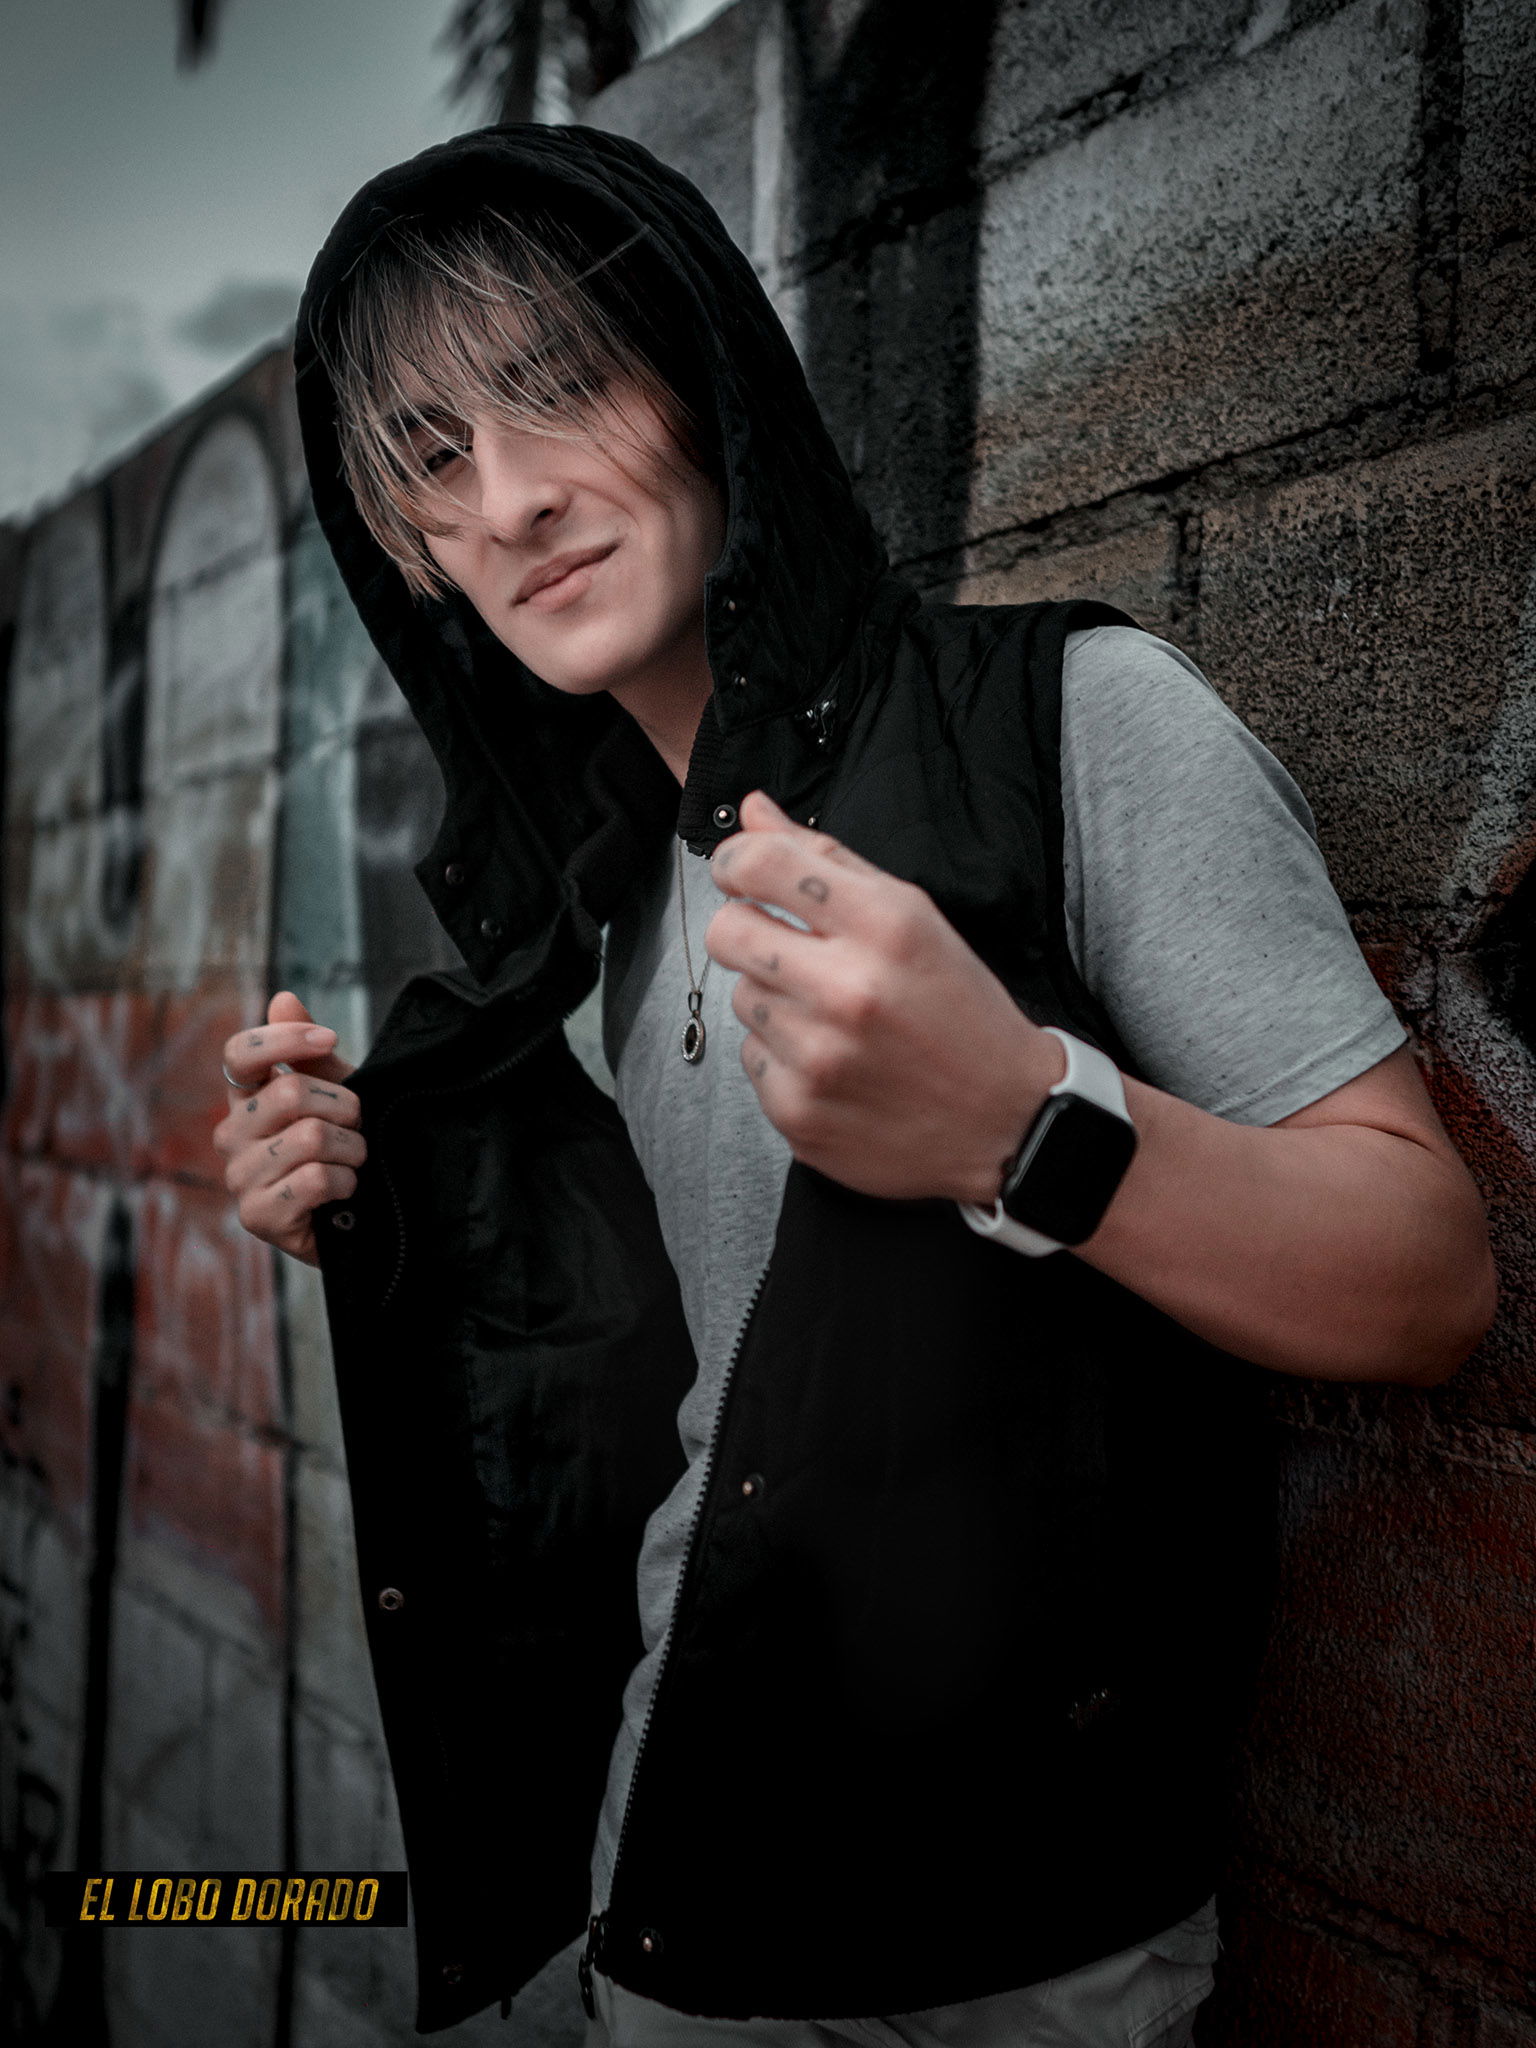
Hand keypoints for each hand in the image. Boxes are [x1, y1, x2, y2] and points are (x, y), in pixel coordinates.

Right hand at [213, 990, 365, 1268]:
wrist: (364, 1221)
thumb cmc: (345, 1150)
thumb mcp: (337, 1094)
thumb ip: (311, 1052)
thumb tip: (284, 998)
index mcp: (246, 1099)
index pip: (240, 1053)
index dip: (285, 1039)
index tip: (330, 1040)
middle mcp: (230, 1135)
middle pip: (289, 1092)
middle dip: (345, 1107)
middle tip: (357, 1128)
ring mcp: (239, 1178)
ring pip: (310, 1137)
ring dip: (353, 1150)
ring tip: (354, 1162)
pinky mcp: (257, 1216)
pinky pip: (314, 1180)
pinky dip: (346, 1182)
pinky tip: (345, 1193)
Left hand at [703, 790, 1065, 1202]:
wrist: (1007, 1121)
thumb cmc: (962, 1013)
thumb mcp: (914, 919)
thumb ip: (828, 861)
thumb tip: (753, 811)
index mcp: (886, 926)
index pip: (761, 863)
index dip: (734, 861)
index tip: (739, 873)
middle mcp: (849, 990)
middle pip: (727, 932)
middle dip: (742, 929)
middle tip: (782, 946)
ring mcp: (820, 1057)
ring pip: (741, 998)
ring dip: (775, 999)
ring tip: (833, 1017)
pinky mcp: (799, 1111)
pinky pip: (752, 1058)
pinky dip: (783, 1056)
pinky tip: (834, 1062)